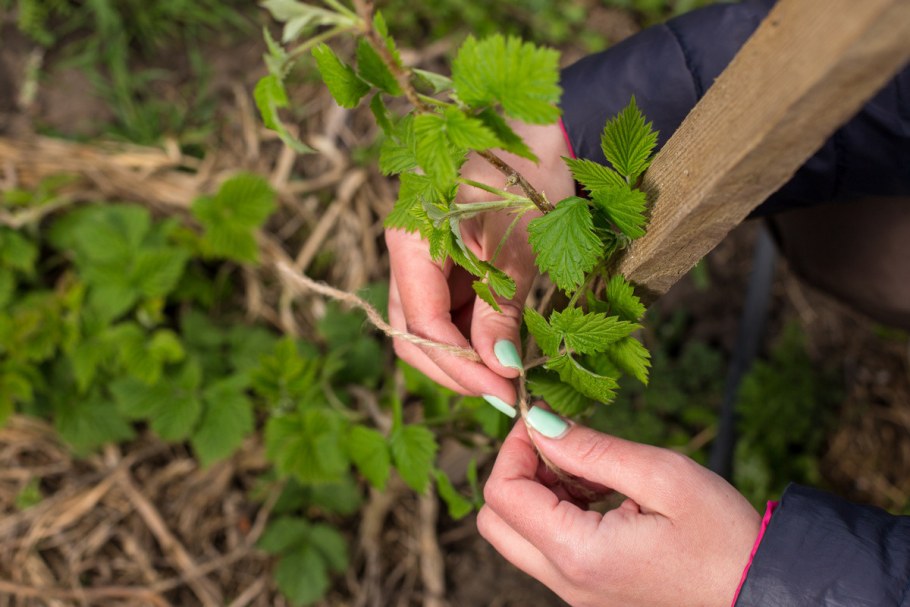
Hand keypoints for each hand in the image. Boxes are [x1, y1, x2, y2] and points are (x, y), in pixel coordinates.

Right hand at [385, 122, 574, 407]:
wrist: (533, 130)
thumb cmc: (525, 174)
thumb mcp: (517, 247)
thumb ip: (499, 309)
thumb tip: (497, 366)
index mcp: (411, 241)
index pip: (421, 324)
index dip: (460, 364)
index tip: (502, 391)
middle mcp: (407, 254)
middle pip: (412, 334)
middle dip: (454, 369)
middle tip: (503, 392)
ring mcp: (423, 261)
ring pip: (428, 328)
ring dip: (463, 356)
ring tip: (506, 372)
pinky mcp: (443, 264)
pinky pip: (447, 311)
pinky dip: (471, 335)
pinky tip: (501, 346)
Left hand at [477, 407, 761, 606]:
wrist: (761, 594)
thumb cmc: (724, 538)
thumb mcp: (664, 478)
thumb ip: (594, 450)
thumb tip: (539, 423)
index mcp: (578, 554)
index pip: (503, 495)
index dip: (513, 448)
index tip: (544, 420)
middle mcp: (567, 582)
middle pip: (496, 521)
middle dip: (516, 472)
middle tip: (561, 444)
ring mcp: (576, 592)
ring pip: (519, 535)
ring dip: (539, 492)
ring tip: (593, 470)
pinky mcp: (590, 591)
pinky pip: (549, 549)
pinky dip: (559, 513)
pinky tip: (603, 493)